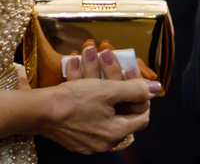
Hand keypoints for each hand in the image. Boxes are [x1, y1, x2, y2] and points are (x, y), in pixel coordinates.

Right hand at [39, 59, 156, 153]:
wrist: (37, 110)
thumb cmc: (75, 100)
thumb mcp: (110, 91)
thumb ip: (136, 90)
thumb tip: (157, 90)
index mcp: (115, 133)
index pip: (141, 117)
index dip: (142, 97)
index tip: (133, 80)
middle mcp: (102, 142)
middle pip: (121, 111)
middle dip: (120, 85)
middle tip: (116, 68)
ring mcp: (86, 141)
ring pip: (104, 110)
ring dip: (103, 85)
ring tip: (98, 61)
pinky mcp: (73, 135)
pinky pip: (88, 115)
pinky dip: (89, 96)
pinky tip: (82, 76)